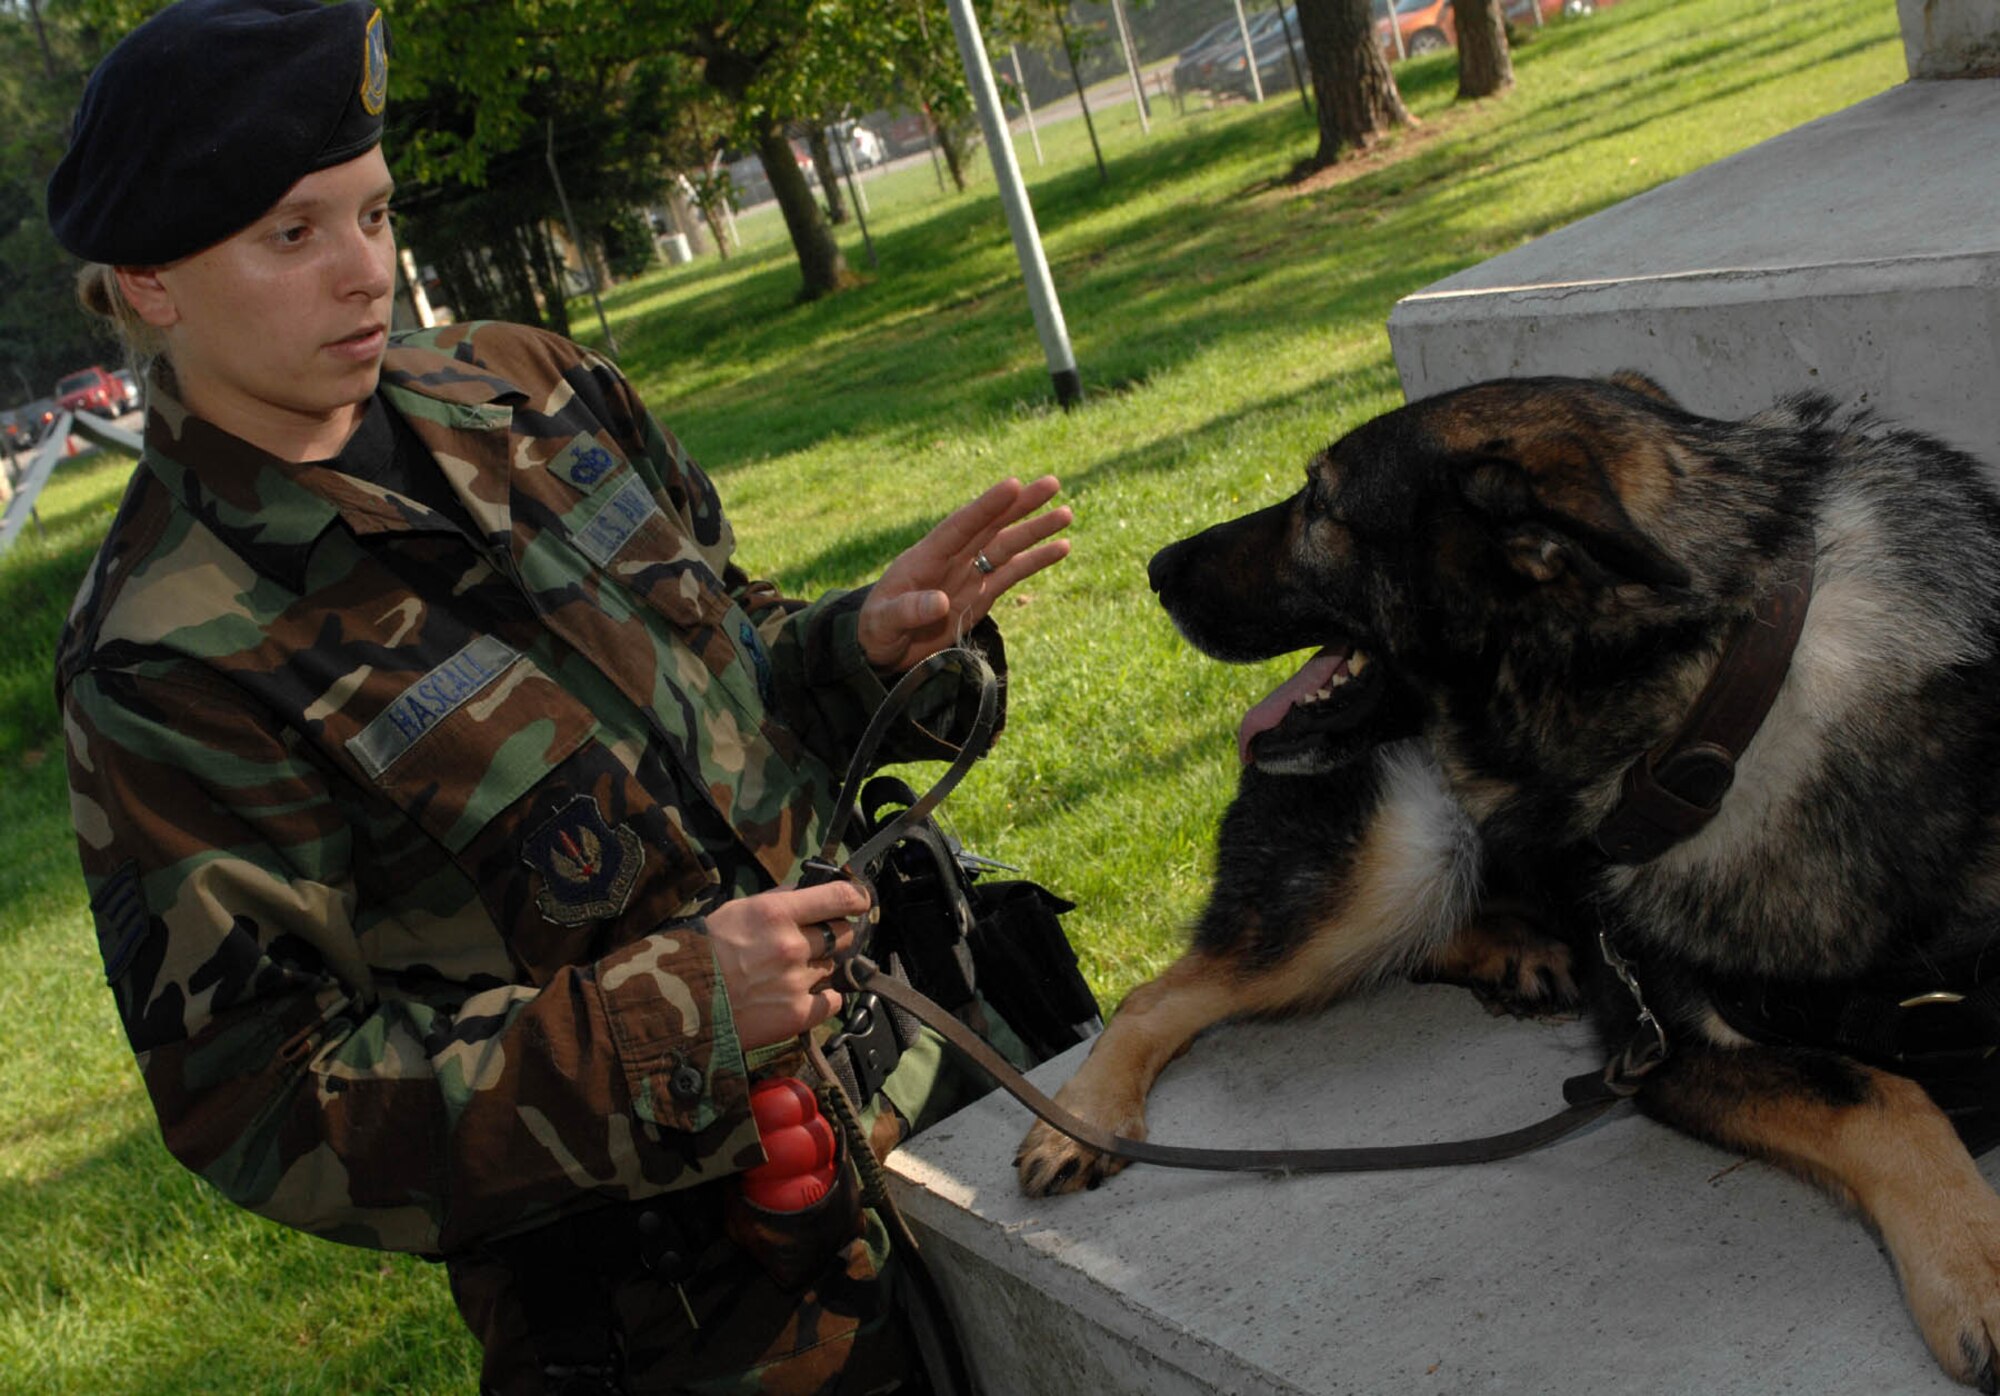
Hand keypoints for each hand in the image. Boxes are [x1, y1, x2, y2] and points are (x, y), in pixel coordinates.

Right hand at [706, 881, 868, 1048]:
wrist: (679, 1004)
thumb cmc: (703, 953)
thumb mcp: (736, 911)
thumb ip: (777, 900)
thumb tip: (808, 890)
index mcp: (776, 913)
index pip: (840, 898)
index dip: (857, 898)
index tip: (860, 901)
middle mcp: (792, 945)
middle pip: (842, 934)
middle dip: (831, 937)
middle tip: (807, 945)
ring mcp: (797, 981)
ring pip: (832, 967)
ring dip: (817, 969)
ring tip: (785, 975)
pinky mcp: (798, 1014)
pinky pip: (832, 1001)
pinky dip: (821, 1000)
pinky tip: (797, 997)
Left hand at [856, 476, 1071, 671]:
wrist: (881, 648)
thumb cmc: (876, 630)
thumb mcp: (884, 622)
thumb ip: (909, 610)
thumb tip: (940, 602)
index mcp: (926, 557)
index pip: (960, 526)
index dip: (986, 506)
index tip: (1012, 485)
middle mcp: (952, 559)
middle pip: (991, 526)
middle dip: (1020, 505)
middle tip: (1052, 483)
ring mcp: (969, 575)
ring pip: (1007, 546)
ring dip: (1035, 529)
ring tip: (1066, 512)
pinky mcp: (981, 594)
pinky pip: (1013, 573)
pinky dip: (1036, 560)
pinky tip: (1062, 547)